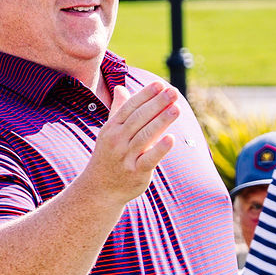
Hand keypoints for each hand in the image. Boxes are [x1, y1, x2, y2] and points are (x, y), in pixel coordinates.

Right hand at [90, 81, 180, 203]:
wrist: (99, 190)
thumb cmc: (108, 156)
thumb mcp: (109, 132)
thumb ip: (118, 110)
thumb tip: (120, 88)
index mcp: (112, 128)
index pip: (130, 107)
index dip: (145, 95)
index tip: (160, 84)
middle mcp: (117, 140)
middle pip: (139, 118)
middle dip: (157, 104)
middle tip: (173, 92)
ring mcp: (126, 157)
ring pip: (145, 136)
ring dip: (161, 121)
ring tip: (176, 108)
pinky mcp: (136, 173)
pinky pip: (148, 159)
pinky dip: (159, 149)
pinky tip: (171, 139)